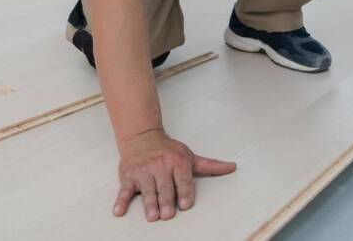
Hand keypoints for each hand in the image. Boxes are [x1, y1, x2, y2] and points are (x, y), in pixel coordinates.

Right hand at [113, 129, 236, 221]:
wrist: (142, 136)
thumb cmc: (168, 150)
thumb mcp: (190, 156)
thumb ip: (210, 166)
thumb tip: (233, 167)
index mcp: (177, 162)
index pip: (182, 179)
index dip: (184, 192)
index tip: (185, 205)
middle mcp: (160, 165)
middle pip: (164, 187)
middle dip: (166, 200)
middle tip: (168, 214)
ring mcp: (144, 171)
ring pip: (147, 189)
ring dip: (148, 203)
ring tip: (152, 216)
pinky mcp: (129, 175)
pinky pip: (124, 189)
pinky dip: (121, 201)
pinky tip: (119, 211)